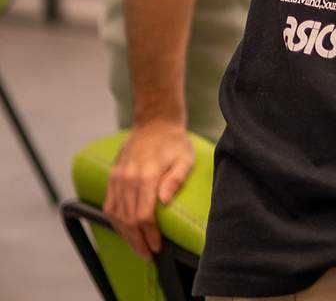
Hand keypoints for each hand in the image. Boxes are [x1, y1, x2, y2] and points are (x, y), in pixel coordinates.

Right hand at [105, 120, 194, 259]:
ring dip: (125, 234)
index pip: (143, 214)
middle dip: (137, 240)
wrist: (154, 123)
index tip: (157, 247)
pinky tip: (125, 230)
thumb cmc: (174, 142)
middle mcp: (128, 178)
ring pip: (116, 214)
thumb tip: (164, 202)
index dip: (149, 234)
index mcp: (147, 175)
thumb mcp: (185, 158)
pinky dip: (115, 221)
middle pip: (128, 219)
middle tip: (148, 254)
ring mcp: (117, 178)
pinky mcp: (112, 177)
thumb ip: (176, 179)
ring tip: (138, 246)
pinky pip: (109, 204)